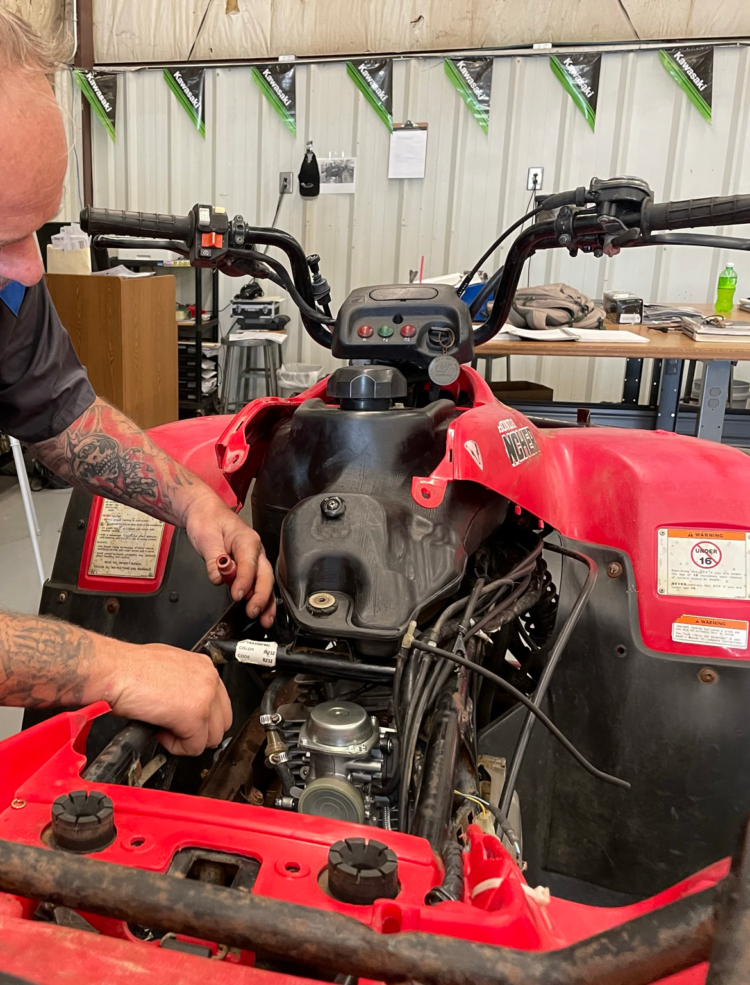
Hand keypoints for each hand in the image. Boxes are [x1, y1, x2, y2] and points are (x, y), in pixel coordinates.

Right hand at [103, 641, 232, 755]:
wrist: (115, 670)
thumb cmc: (129, 668)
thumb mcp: (167, 667)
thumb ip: (184, 684)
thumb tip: (183, 701)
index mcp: (204, 667)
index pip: (220, 703)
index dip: (201, 718)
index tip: (182, 719)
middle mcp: (209, 680)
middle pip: (221, 722)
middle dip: (198, 732)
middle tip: (174, 728)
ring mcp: (205, 698)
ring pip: (211, 738)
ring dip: (187, 740)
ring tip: (164, 728)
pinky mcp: (193, 717)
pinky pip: (194, 747)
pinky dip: (175, 747)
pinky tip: (159, 732)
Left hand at [183, 493, 275, 627]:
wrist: (205, 512)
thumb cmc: (208, 520)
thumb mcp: (206, 538)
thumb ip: (214, 560)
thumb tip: (218, 578)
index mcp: (246, 540)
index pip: (249, 563)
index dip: (244, 581)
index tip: (237, 595)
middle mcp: (255, 550)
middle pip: (264, 575)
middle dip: (261, 596)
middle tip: (253, 612)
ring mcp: (254, 558)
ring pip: (265, 581)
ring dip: (266, 601)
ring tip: (265, 619)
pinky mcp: (249, 566)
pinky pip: (258, 583)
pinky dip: (260, 597)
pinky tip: (261, 610)